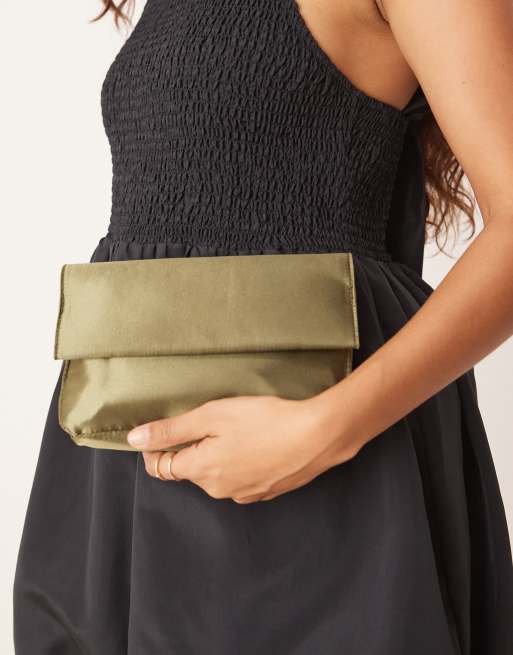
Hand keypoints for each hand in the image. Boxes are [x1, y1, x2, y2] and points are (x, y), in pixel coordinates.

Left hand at [126, 395, 363, 502]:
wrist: (318, 435)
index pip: (161, 467)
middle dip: (193, 447)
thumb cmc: (265, 420)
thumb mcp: (212, 416)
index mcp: (201, 471)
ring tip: (239, 428)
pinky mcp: (267, 490)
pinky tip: (258, 441)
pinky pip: (242, 477)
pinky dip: (242, 461)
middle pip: (191, 469)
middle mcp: (220, 489)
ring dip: (219, 454)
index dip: (157, 448)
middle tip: (211, 419)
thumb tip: (134, 439)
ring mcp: (245, 493)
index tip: (165, 428)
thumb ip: (172, 430)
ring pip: (218, 474)